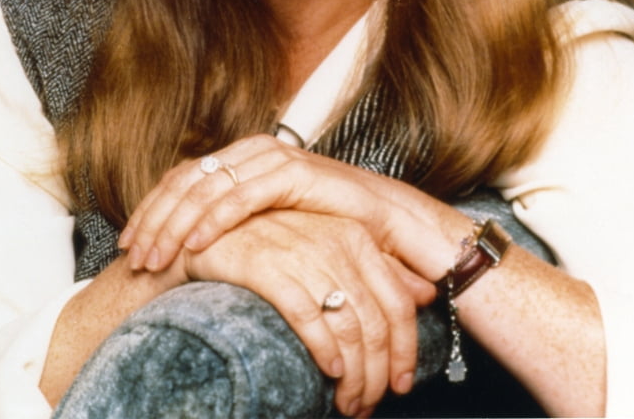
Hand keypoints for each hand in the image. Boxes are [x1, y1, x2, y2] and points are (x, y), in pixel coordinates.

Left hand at [119, 135, 441, 277]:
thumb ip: (231, 221)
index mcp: (240, 157)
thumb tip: (184, 242)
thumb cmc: (324, 225)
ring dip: (175, 225)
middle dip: (154, 220)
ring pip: (206, 188)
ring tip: (154, 258)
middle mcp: (251, 151)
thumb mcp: (267, 223)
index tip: (128, 244)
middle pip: (186, 181)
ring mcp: (272, 158)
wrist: (384, 221)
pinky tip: (194, 246)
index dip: (151, 210)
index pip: (181, 179)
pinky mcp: (293, 172)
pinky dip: (214, 220)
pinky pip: (242, 197)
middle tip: (133, 257)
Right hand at [177, 208, 434, 416]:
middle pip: (376, 322)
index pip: (398, 302)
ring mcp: (302, 251)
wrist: (208, 232)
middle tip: (366, 406)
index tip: (401, 385)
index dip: (406, 351)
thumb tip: (425, 293)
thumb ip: (379, 268)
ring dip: (352, 376)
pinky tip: (327, 372)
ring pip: (347, 325)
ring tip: (346, 404)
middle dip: (377, 375)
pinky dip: (323, 350)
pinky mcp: (268, 265)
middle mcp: (335, 239)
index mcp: (356, 235)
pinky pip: (308, 316)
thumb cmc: (273, 244)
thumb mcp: (331, 249)